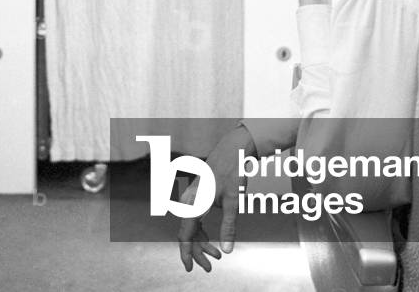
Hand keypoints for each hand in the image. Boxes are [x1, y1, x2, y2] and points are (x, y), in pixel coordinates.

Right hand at [177, 125, 255, 271]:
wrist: (231, 150)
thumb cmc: (231, 172)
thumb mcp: (233, 202)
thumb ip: (228, 227)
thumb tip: (226, 250)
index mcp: (194, 204)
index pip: (185, 235)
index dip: (186, 253)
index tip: (189, 268)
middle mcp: (188, 202)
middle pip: (187, 234)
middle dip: (198, 252)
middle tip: (210, 267)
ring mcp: (190, 199)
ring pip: (191, 228)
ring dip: (201, 243)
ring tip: (215, 255)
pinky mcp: (196, 197)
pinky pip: (194, 220)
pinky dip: (202, 233)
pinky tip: (213, 241)